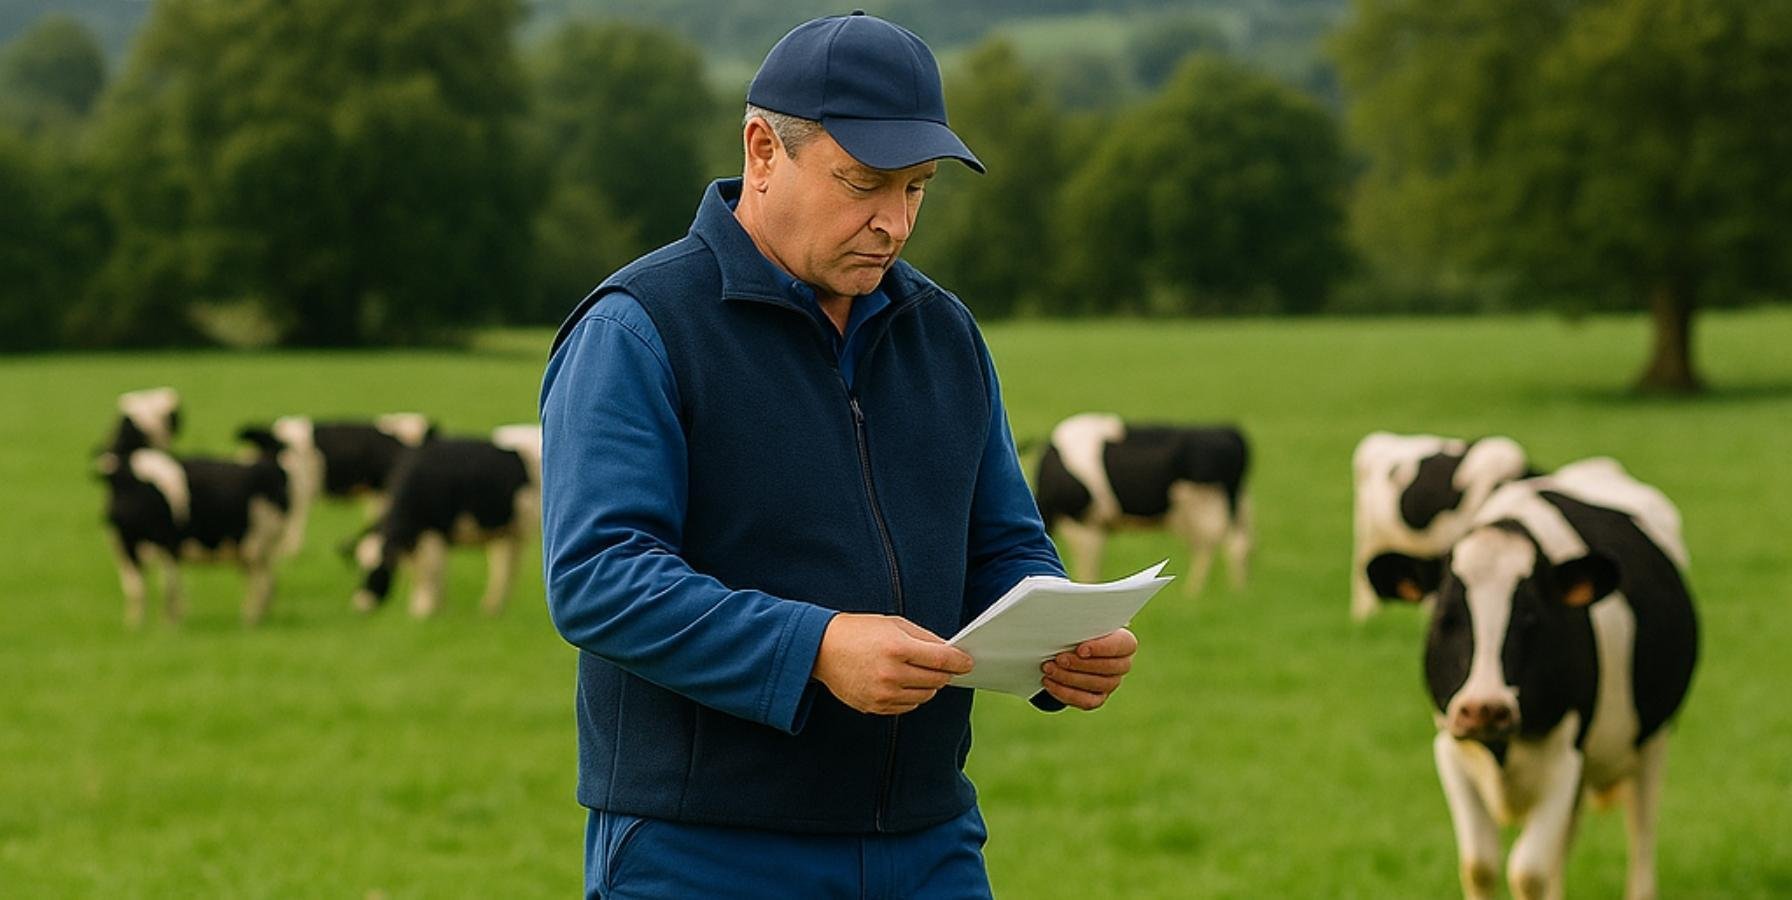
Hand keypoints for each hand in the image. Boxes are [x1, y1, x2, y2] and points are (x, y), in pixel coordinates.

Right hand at [812, 614, 973, 714]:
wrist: (821, 648)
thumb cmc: (860, 631)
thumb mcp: (894, 624)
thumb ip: (925, 638)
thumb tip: (952, 653)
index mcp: (897, 648)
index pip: (942, 660)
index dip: (960, 662)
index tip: (968, 662)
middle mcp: (891, 674)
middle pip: (937, 680)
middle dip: (945, 672)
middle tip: (944, 665)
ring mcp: (883, 694)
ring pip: (925, 695)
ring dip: (929, 684)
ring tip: (918, 671)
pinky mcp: (875, 707)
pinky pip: (908, 706)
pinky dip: (912, 695)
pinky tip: (902, 682)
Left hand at [1040, 627, 1136, 709]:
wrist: (1071, 647)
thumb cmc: (1079, 630)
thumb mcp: (1081, 623)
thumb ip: (1081, 622)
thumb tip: (1064, 618)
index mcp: (1125, 643)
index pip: (1121, 646)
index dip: (1101, 649)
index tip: (1080, 649)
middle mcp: (1122, 664)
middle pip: (1107, 668)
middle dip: (1079, 664)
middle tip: (1058, 659)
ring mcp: (1112, 683)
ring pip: (1095, 685)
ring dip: (1068, 678)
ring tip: (1048, 668)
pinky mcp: (1098, 698)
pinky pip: (1086, 701)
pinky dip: (1065, 693)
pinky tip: (1049, 682)